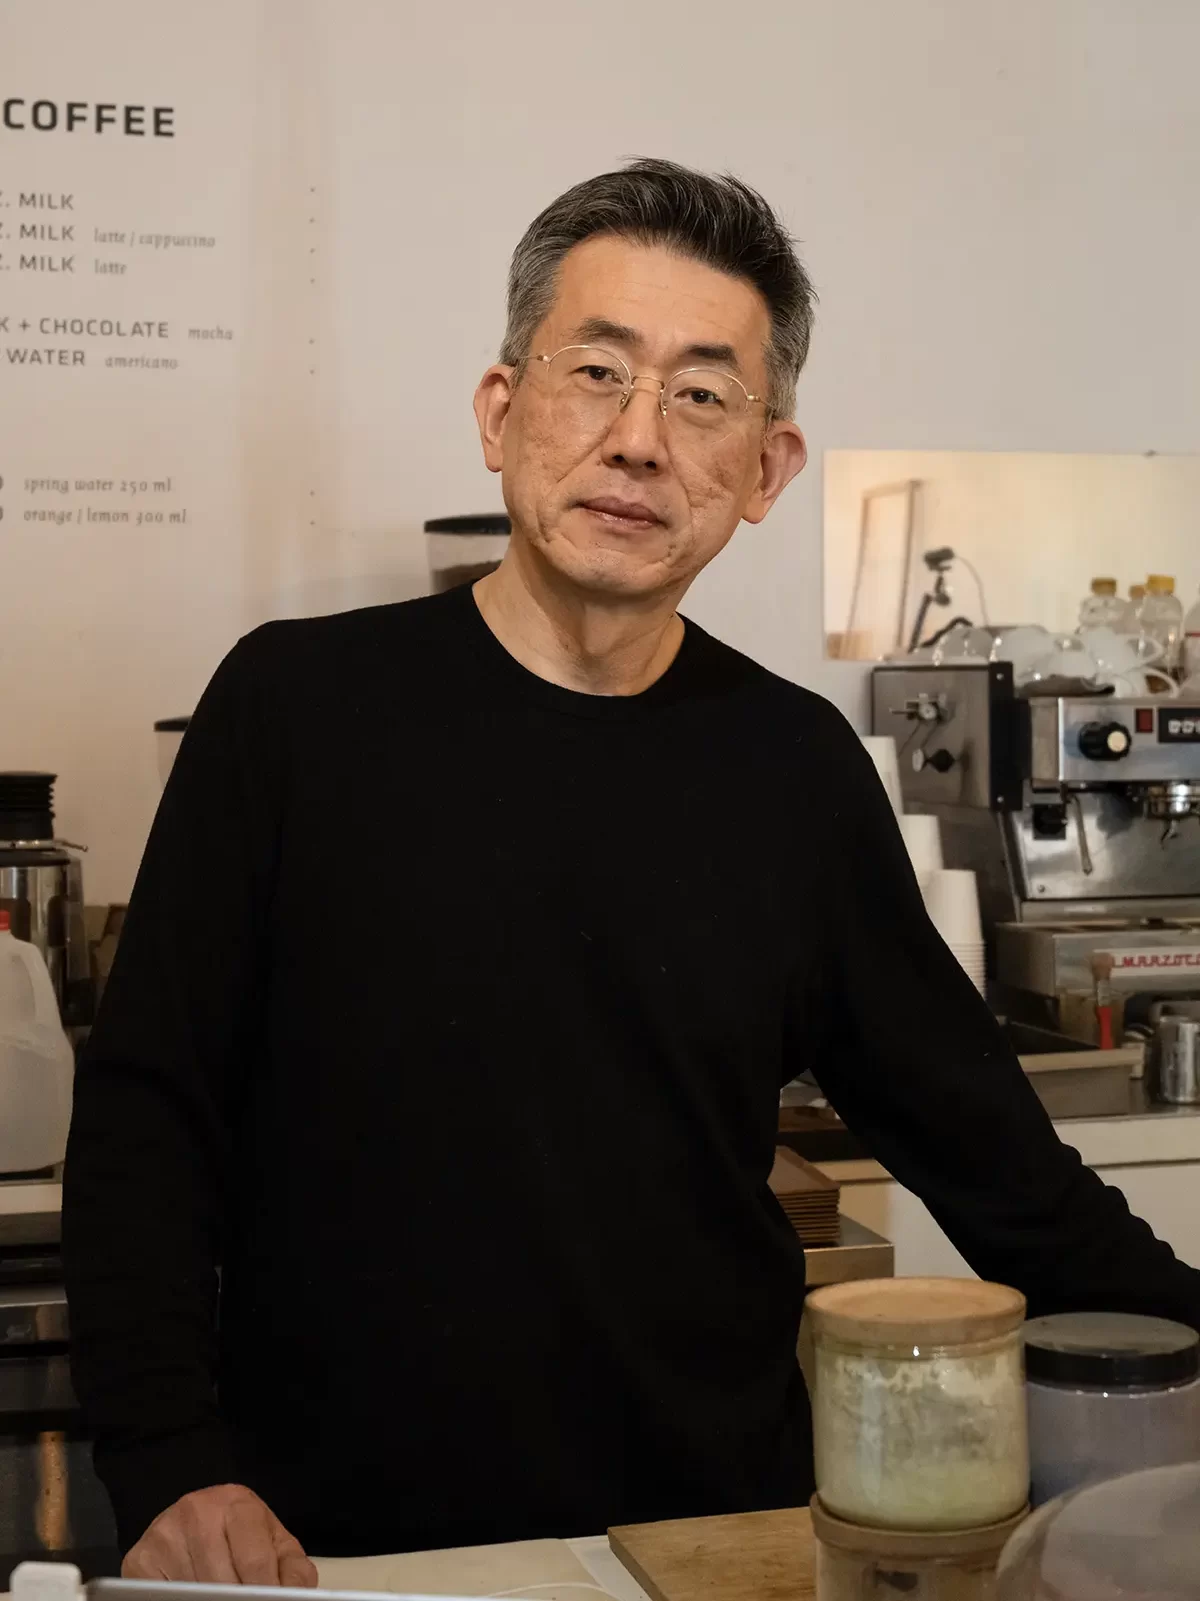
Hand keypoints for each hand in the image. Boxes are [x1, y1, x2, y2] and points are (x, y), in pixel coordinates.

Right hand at [122, 1484, 318, 1585]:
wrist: (198, 1521)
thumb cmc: (243, 1536)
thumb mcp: (276, 1545)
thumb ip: (294, 1572)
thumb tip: (296, 1596)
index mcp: (236, 1502)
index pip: (255, 1562)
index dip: (266, 1594)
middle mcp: (196, 1510)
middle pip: (222, 1582)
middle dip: (238, 1600)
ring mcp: (163, 1534)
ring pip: (192, 1592)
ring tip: (222, 1599)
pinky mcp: (138, 1560)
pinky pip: (162, 1597)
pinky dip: (181, 1600)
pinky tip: (194, 1598)